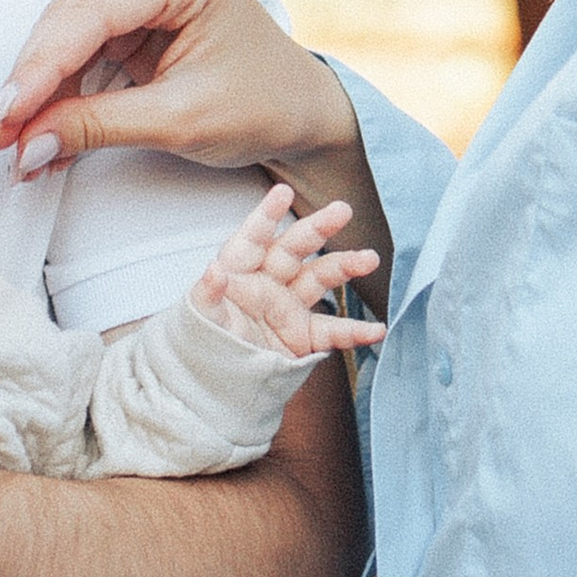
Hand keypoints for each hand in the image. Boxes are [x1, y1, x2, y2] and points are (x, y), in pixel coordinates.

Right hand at [0, 0, 361, 185]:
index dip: (40, 68)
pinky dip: (60, 90)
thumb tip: (24, 147)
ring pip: (66, 32)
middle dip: (32, 85)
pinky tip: (41, 133)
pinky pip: (79, 44)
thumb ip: (97, 126)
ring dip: (40, 93)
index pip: (91, 12)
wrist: (297, 107)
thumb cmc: (262, 104)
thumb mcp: (181, 121)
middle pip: (70, 18)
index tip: (3, 118)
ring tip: (17, 147)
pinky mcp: (131, 3)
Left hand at [193, 184, 384, 359]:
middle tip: (342, 210)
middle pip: (296, 248)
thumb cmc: (203, 343)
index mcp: (240, 271)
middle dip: (319, 228)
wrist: (216, 384)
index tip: (283, 193)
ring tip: (369, 259)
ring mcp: (289, 307)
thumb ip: (207, 294)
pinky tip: (376, 329)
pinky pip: (333, 331)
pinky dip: (356, 332)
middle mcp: (268, 283)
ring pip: (321, 279)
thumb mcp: (200, 318)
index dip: (267, 215)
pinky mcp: (303, 336)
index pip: (254, 237)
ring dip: (346, 267)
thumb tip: (213, 270)